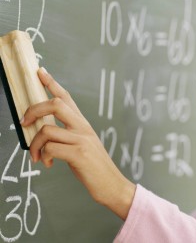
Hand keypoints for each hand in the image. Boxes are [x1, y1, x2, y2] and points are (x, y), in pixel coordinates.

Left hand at [21, 68, 135, 219]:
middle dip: (33, 110)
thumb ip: (68, 135)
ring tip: (36, 156)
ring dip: (35, 144)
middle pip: (55, 105)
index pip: (67, 98)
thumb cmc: (94, 166)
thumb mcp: (83, 145)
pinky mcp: (79, 154)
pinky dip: (43, 157)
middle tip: (23, 122)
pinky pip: (50, 148)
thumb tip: (43, 133)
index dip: (52, 83)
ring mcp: (82, 140)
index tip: (40, 72)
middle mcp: (83, 128)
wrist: (111, 183)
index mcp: (83, 124)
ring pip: (47, 130)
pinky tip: (49, 164)